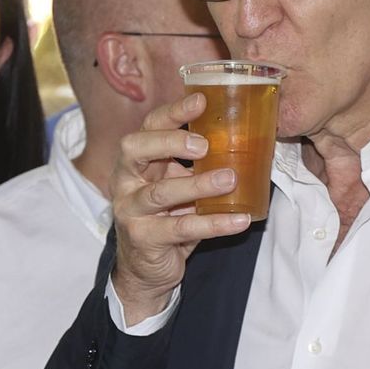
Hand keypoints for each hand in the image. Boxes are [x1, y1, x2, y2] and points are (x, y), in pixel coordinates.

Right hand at [107, 91, 255, 323]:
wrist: (145, 269)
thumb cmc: (166, 217)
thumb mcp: (176, 184)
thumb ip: (194, 164)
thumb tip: (244, 137)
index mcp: (135, 161)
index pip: (148, 127)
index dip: (172, 112)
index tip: (200, 99)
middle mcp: (125, 181)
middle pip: (135, 149)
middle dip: (169, 141)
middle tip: (204, 144)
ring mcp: (131, 211)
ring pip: (160, 193)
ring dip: (197, 184)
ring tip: (229, 179)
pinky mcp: (144, 239)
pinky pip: (182, 229)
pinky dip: (214, 223)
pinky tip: (239, 220)